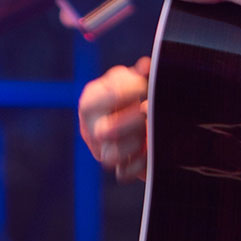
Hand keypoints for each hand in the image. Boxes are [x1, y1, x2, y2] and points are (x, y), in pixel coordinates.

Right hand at [78, 56, 149, 181]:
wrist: (132, 119)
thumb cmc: (129, 95)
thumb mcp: (129, 79)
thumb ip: (138, 73)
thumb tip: (147, 67)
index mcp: (90, 102)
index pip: (101, 99)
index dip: (128, 91)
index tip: (145, 86)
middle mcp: (91, 129)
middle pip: (104, 132)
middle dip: (132, 119)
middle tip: (149, 109)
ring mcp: (102, 151)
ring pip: (111, 157)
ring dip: (135, 141)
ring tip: (148, 128)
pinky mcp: (117, 168)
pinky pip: (125, 173)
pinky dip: (140, 162)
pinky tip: (149, 147)